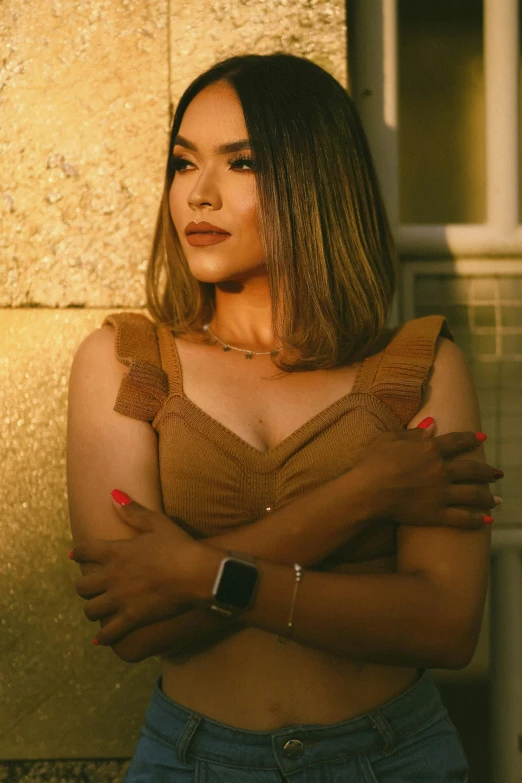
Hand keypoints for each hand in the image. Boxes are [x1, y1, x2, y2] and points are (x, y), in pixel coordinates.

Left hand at [72, 491, 206, 645]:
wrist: (196, 572)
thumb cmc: (179, 544)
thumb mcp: (156, 523)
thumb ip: (133, 511)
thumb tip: (113, 494)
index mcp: (115, 552)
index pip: (84, 551)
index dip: (78, 553)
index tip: (76, 555)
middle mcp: (112, 576)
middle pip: (81, 586)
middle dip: (84, 586)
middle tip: (91, 586)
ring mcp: (120, 599)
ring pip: (90, 610)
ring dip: (92, 609)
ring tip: (98, 609)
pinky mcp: (132, 617)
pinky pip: (109, 632)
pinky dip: (103, 636)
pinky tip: (101, 638)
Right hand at [351, 420, 500, 529]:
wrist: (367, 491)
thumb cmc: (372, 462)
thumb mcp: (390, 439)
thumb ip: (413, 433)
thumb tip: (432, 423)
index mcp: (430, 450)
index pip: (457, 441)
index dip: (472, 438)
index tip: (483, 438)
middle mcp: (441, 470)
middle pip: (471, 469)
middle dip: (487, 471)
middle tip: (498, 473)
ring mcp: (441, 493)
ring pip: (472, 494)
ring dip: (488, 497)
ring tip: (497, 500)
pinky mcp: (436, 514)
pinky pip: (462, 518)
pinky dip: (477, 519)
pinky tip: (487, 520)